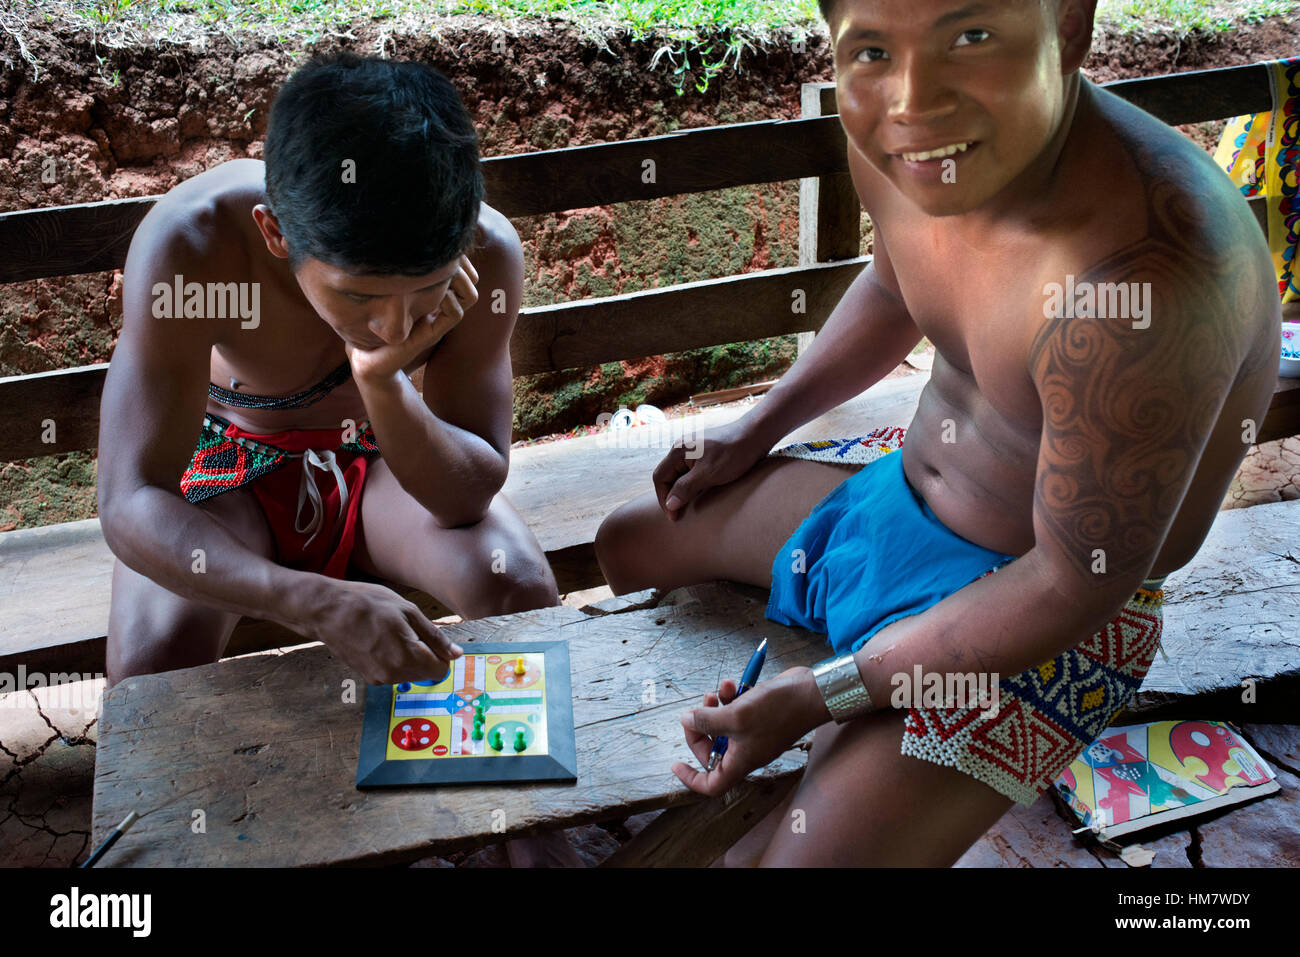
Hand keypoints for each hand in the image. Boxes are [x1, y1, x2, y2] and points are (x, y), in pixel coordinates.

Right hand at [292, 578, 462, 684]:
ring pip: (410, 673)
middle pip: (426, 674)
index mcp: (407, 657)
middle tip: (410, 631)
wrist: (327, 611)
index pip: (441, 670)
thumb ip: (435, 637)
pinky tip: (381, 641)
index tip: (432, 638)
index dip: (441, 654)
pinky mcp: (368, 677)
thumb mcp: (408, 612)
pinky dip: (395, 660)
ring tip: (392, 633)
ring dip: (410, 657)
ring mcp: (379, 678)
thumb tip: (456, 654)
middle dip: (426, 656)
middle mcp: (394, 674)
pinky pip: (394, 672)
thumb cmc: (367, 604)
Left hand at [344, 254, 480, 382]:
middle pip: (471, 279)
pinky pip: (456, 313)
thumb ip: (395, 268)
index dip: (455, 254)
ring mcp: (439, 317)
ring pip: (470, 295)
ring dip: (457, 279)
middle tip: (440, 255)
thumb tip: (399, 241)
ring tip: (437, 272)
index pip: (461, 267)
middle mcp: (441, 303)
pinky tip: (427, 291)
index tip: (437, 243)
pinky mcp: (433, 333)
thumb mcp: (383, 286)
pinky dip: (447, 300)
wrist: (366, 354)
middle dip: (460, 263)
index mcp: (433, 291)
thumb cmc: (371, 316)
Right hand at [653, 417, 768, 521]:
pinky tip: (701, 493)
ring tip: (689, 507)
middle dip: (671, 496)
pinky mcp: (705, 454)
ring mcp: (693, 451)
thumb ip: (686, 488)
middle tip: (680, 515)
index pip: (660, 477)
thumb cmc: (733, 453)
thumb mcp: (708, 474)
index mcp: (678, 450)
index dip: (664, 499)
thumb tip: (669, 505)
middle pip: (668, 476)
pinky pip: (691, 471)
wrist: (756, 435)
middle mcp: (682, 448)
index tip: (674, 516)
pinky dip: (692, 484)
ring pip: (680, 475)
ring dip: (682, 491)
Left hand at [673, 666, 826, 797]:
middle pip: (712, 748)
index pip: (712, 783)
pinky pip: (736, 709)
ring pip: (722, 724)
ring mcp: (753, 731)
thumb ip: (707, 720)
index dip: (691, 778)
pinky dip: (730, 697)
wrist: (812, 692)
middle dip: (701, 727)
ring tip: (717, 691)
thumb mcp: (736, 716)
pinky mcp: (759, 714)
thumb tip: (686, 721)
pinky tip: (732, 683)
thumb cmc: (778, 710)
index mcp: (741, 760)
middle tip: (697, 709)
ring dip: (715, 706)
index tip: (676, 764)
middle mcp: (746, 749)